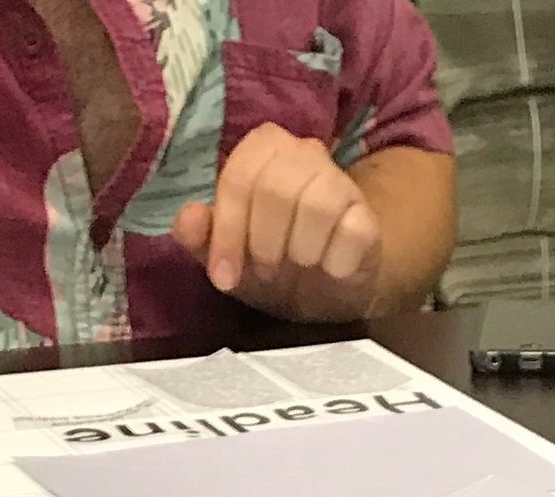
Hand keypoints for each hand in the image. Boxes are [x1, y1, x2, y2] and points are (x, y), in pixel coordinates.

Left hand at [174, 126, 385, 320]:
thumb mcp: (231, 258)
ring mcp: (340, 182)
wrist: (330, 288)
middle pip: (275, 187)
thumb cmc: (276, 263)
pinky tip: (332, 269)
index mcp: (263, 150)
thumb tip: (187, 220)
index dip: (227, 231)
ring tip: (300, 265)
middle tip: (267, 271)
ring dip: (301, 250)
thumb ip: (201, 238)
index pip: (238, 177)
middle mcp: (304, 153)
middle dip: (264, 242)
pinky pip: (352, 231)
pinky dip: (336, 262)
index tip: (225, 277)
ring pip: (317, 205)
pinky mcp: (367, 216)